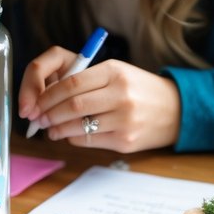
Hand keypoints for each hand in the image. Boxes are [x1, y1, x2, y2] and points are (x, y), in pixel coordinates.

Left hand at [18, 46, 180, 150]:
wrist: (176, 109)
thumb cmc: (139, 89)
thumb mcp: (117, 73)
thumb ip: (85, 80)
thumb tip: (48, 95)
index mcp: (115, 71)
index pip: (71, 83)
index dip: (47, 95)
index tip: (37, 102)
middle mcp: (120, 94)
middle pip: (72, 105)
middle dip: (48, 113)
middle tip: (38, 118)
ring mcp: (124, 120)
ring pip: (78, 125)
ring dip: (57, 129)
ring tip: (50, 128)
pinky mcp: (125, 141)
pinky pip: (89, 140)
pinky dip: (73, 138)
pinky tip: (69, 134)